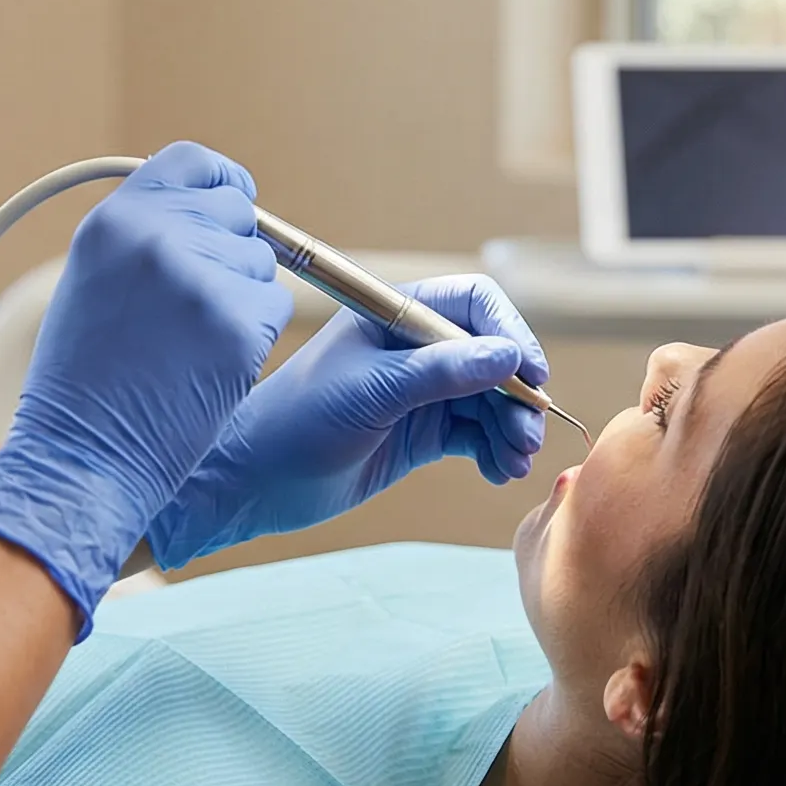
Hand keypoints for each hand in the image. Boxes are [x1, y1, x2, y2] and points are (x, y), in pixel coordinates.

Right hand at [0, 144, 293, 634]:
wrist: (81, 456)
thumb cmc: (84, 378)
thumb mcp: (95, 278)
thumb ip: (146, 231)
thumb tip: (215, 202)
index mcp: (115, 218)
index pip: (192, 159)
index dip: (220, 182)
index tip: (231, 203)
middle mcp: (157, 237)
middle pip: (238, 212)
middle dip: (232, 251)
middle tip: (194, 307)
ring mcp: (201, 280)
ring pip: (262, 264)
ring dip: (242, 299)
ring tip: (190, 344)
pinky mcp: (238, 326)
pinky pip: (274, 308)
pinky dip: (255, 336)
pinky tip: (210, 366)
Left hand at [146, 274, 548, 569]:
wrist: (256, 481)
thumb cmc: (298, 421)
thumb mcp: (372, 393)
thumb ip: (441, 373)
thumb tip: (508, 355)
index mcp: (396, 316)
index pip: (473, 304)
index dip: (509, 332)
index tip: (529, 375)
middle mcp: (414, 348)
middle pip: (491, 355)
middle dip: (515, 393)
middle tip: (526, 435)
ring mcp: (420, 391)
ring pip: (489, 398)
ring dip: (511, 427)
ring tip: (514, 462)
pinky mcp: (421, 432)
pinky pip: (475, 433)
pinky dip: (494, 449)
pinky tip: (497, 472)